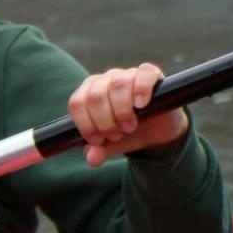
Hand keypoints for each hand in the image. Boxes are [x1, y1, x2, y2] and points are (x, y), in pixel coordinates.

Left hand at [68, 62, 188, 166]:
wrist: (156, 132)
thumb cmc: (126, 134)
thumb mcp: (110, 145)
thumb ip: (97, 151)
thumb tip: (92, 159)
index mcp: (87, 94)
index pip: (76, 103)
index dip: (85, 124)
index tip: (98, 140)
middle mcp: (104, 80)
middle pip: (95, 95)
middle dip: (105, 121)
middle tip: (116, 134)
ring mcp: (126, 74)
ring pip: (117, 84)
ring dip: (122, 110)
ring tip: (129, 126)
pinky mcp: (150, 74)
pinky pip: (143, 73)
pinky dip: (141, 89)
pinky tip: (141, 105)